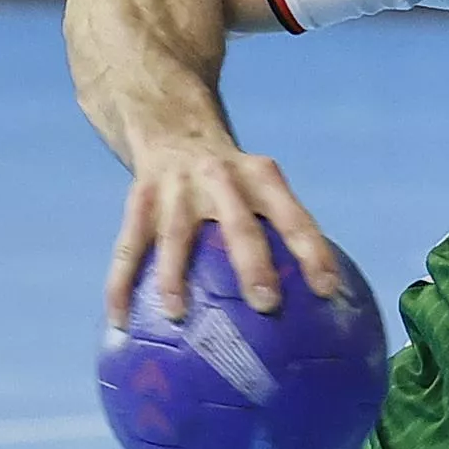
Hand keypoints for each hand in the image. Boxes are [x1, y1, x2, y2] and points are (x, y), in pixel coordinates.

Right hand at [109, 143, 351, 325]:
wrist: (173, 126)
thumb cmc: (232, 180)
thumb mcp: (260, 185)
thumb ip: (282, 232)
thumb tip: (317, 303)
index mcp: (261, 178)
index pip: (294, 217)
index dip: (313, 251)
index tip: (328, 291)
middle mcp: (221, 178)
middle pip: (238, 224)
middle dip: (253, 263)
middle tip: (266, 303)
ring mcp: (176, 188)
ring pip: (175, 236)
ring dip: (175, 275)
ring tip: (176, 314)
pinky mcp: (140, 199)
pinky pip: (128, 247)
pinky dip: (120, 284)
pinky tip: (120, 321)